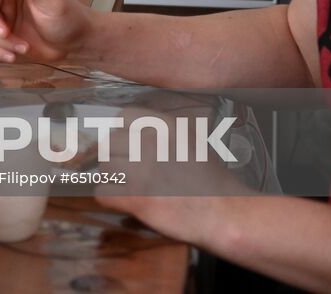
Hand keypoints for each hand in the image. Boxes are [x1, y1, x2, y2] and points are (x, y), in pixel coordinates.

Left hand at [93, 106, 249, 244]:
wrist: (227, 214)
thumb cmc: (213, 184)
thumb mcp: (192, 142)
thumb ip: (163, 133)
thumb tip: (133, 133)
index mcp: (166, 126)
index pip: (124, 116)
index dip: (121, 131)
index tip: (124, 145)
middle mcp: (151, 143)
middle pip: (109, 142)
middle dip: (114, 157)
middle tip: (125, 171)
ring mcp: (142, 170)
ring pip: (104, 168)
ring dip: (112, 179)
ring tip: (129, 188)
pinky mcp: (137, 197)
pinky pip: (103, 193)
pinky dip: (111, 199)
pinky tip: (126, 202)